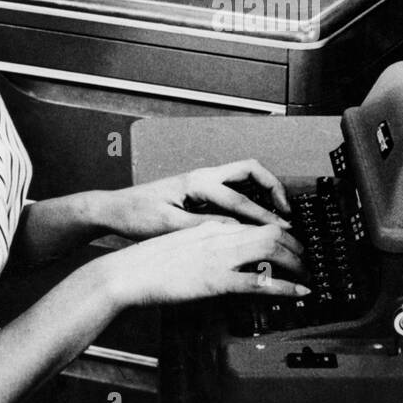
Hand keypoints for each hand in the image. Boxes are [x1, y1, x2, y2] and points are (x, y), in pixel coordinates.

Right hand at [98, 220, 308, 309]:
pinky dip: (285, 287)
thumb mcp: (180, 246)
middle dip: (295, 245)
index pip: (254, 222)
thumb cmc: (147, 264)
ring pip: (271, 250)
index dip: (279, 232)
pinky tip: (299, 293)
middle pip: (270, 232)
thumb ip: (205, 246)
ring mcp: (219, 257)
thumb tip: (224, 256)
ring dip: (296, 262)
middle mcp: (219, 236)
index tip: (290, 242)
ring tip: (308, 274)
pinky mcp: (216, 281)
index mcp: (210, 226)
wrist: (126, 273)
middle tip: (307, 258)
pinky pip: (259, 283)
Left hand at [99, 160, 292, 239]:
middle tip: (288, 210)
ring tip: (279, 211)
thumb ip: (201, 227)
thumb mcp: (168, 225)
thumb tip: (233, 232)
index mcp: (197, 182)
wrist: (115, 209)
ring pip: (244, 176)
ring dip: (264, 190)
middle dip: (274, 188)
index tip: (280, 229)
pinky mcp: (200, 189)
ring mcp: (203, 180)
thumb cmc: (136, 215)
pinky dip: (251, 196)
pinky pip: (234, 187)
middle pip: (251, 171)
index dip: (263, 216)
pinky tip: (256, 216)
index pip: (239, 198)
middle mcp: (203, 176)